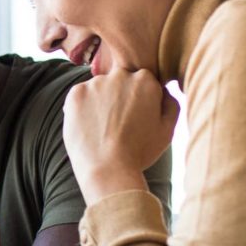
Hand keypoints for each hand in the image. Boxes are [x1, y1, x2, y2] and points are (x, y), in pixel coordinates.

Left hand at [62, 70, 177, 204]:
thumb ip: (170, 103)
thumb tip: (165, 89)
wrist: (108, 170)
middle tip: (118, 123)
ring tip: (102, 128)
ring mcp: (96, 83)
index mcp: (146, 80)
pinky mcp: (76, 94)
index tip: (134, 117)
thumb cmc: (140, 152)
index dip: (138, 100)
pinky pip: (80, 95)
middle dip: (119, 96)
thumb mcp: (167, 129)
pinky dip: (83, 107)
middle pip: (119, 80)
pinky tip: (89, 126)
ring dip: (100, 101)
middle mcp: (120, 75)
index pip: (141, 81)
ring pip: (99, 87)